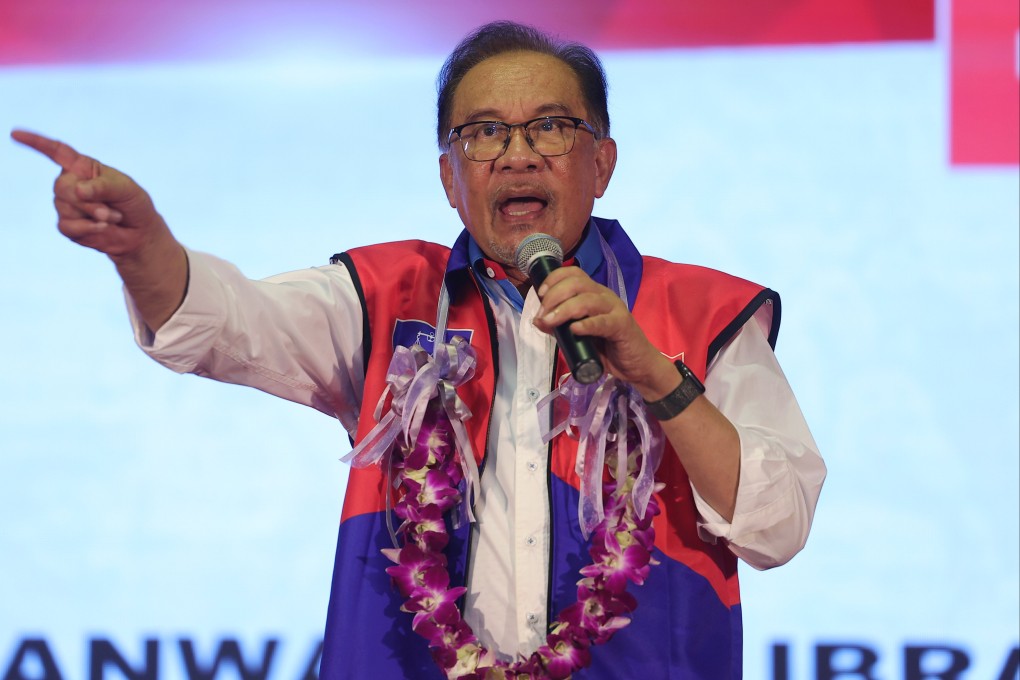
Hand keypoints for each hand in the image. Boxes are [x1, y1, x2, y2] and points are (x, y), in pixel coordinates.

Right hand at [12, 129, 187, 329]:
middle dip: (89, 202)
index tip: (15, 134)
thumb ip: (104, 186)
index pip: (56, 151)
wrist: (139, 233)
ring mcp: (66, 205)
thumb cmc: (134, 205)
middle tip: (111, 210)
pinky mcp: (67, 225)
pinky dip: (88, 229)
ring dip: (93, 215)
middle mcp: (70, 183)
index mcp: (83, 167)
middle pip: (63, 187)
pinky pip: (68, 226)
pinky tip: (102, 229)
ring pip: (65, 208)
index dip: (36, 142)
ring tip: (111, 218)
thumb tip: (78, 189)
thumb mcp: (127, 190)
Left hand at [532, 266, 676, 398]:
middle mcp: (604, 296)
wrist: (636, 365)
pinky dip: (586, 324)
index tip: (539, 294)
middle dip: (554, 296)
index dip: (554, 279)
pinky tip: (574, 329)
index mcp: (594, 294)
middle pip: (577, 283)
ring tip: (550, 322)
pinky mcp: (622, 326)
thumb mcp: (578, 336)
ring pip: (587, 300)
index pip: (574, 274)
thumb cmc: (608, 348)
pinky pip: (602, 322)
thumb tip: (538, 320)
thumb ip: (560, 327)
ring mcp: (615, 309)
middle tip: (542, 315)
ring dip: (564, 309)